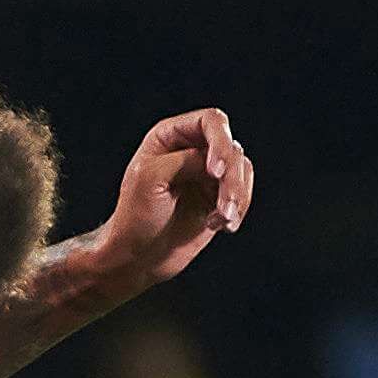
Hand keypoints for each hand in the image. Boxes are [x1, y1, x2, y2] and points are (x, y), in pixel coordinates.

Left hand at [91, 110, 251, 287]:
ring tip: (221, 222)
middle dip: (231, 179)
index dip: (220, 142)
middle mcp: (192, 149)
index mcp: (170, 136)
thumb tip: (215, 161)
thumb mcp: (149, 179)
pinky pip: (243, 192)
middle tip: (223, 210)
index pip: (211, 121)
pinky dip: (238, 209)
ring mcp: (207, 173)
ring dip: (237, 197)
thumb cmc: (134, 217)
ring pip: (242, 170)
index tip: (213, 172)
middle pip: (231, 148)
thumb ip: (183, 160)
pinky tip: (221, 227)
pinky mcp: (218, 196)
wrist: (136, 257)